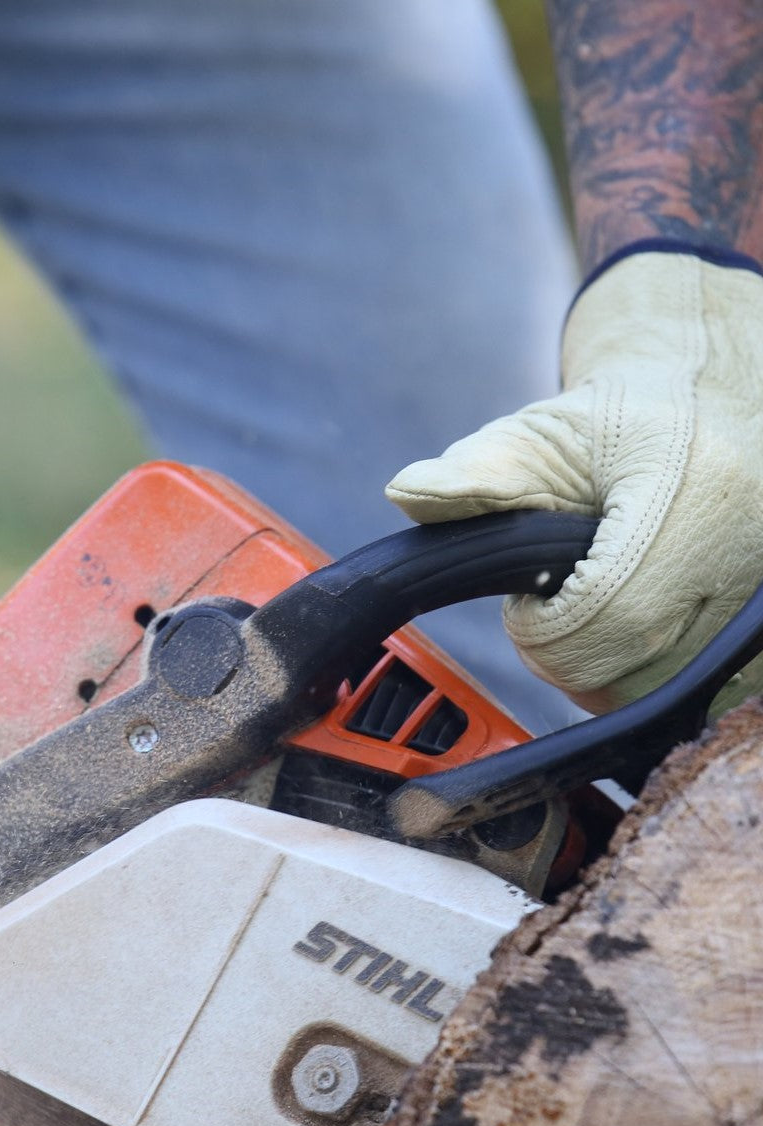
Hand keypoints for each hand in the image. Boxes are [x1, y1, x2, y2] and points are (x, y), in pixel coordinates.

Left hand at [385, 246, 762, 714]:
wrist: (722, 414)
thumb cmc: (629, 426)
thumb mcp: (549, 431)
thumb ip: (480, 469)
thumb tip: (410, 492)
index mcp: (698, 500)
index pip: (600, 623)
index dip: (543, 624)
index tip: (531, 593)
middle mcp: (750, 563)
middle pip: (623, 674)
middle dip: (568, 646)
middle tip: (565, 593)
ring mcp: (761, 614)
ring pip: (652, 697)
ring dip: (606, 666)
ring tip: (606, 599)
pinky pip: (687, 699)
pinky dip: (647, 673)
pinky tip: (642, 623)